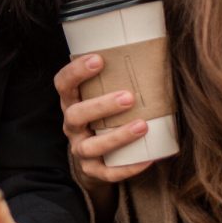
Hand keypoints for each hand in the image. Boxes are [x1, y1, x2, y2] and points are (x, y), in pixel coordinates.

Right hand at [55, 53, 154, 190]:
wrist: (97, 158)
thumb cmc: (107, 116)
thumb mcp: (102, 95)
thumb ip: (118, 78)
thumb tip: (157, 50)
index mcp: (72, 102)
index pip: (63, 84)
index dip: (76, 71)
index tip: (99, 59)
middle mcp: (72, 126)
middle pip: (75, 115)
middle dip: (101, 105)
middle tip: (129, 97)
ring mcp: (80, 149)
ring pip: (91, 146)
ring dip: (117, 136)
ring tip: (142, 126)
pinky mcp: (93, 171)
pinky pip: (108, 172)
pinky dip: (128, 167)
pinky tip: (149, 158)